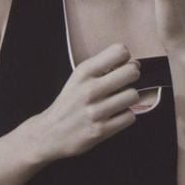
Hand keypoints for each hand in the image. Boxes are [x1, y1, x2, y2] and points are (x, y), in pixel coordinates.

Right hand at [36, 44, 141, 159]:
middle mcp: (90, 89)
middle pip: (131, 72)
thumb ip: (102, 68)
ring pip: (133, 95)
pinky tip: (115, 116)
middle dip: (132, 77)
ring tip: (118, 102)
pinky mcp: (101, 130)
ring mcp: (96, 111)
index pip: (119, 52)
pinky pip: (129, 117)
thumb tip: (134, 64)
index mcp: (84, 72)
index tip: (120, 67)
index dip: (126, 59)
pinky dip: (125, 116)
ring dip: (129, 99)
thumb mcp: (78, 78)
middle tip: (123, 84)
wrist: (50, 133)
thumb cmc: (68, 103)